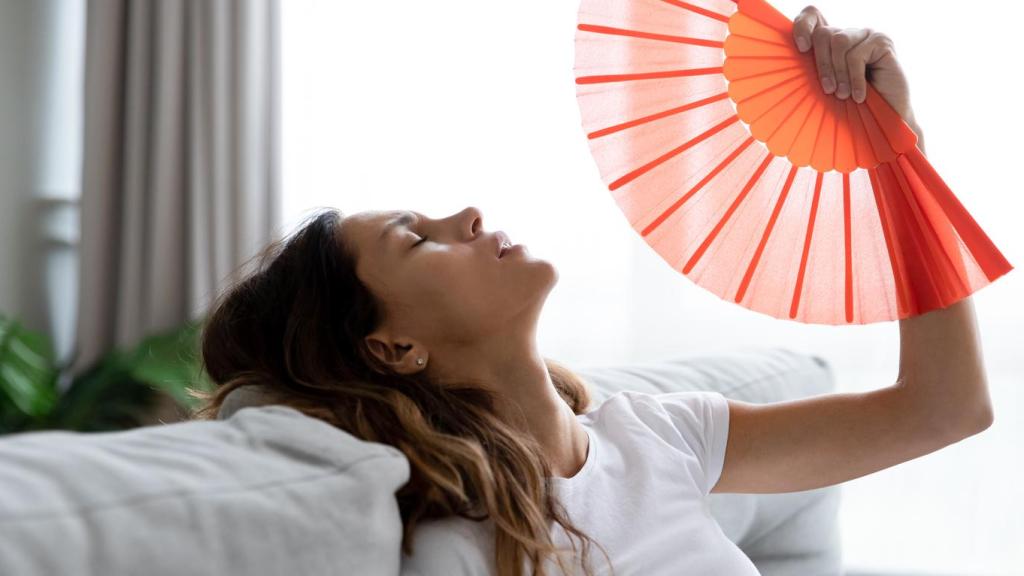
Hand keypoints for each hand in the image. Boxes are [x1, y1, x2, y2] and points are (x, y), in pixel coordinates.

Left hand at [792, 5, 915, 126]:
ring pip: (839, 41)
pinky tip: (859, 96)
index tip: (801, 48)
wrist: (884, 119)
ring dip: (838, 73)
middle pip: (823, 33)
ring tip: (843, 96)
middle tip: (828, 90)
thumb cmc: (851, 107)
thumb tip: (786, 65)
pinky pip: (856, 55)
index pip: (812, 15)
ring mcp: (866, 34)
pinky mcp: (882, 41)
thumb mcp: (825, 87)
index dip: (803, 25)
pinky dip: (854, 79)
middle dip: (822, 64)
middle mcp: (848, 33)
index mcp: (831, 42)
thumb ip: (812, 71)